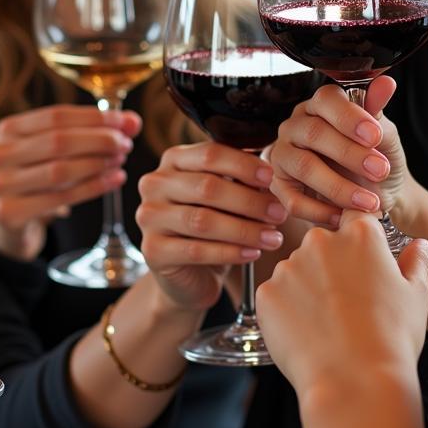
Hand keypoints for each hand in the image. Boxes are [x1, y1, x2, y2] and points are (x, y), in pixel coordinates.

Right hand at [0, 105, 141, 259]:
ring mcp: (0, 184)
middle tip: (126, 144)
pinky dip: (93, 188)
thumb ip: (93, 131)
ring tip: (120, 161)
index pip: (57, 115)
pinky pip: (60, 198)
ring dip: (98, 164)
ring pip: (60, 171)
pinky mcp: (9, 213)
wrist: (10, 220)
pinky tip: (115, 181)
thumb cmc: (40, 175)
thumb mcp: (59, 150)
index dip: (95, 117)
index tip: (126, 122)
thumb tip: (133, 121)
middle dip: (99, 140)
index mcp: (9, 128)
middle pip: (58, 141)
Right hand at [138, 142, 286, 310]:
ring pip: (202, 220)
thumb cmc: (213, 225)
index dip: (244, 165)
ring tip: (273, 238)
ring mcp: (149, 217)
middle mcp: (155, 184)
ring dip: (244, 229)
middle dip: (249, 201)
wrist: (191, 274)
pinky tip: (253, 253)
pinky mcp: (152, 250)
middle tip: (279, 213)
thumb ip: (241, 181)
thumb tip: (269, 176)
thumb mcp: (227, 197)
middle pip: (207, 187)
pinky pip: (196, 250)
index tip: (271, 178)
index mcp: (173, 160)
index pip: (210, 154)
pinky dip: (230, 252)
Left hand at [257, 210, 427, 399]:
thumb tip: (420, 245)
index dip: (360, 240)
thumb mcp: (416, 296)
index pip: (355, 218)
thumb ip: (416, 263)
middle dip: (332, 268)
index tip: (363, 262)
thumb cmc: (391, 339)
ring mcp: (289, 266)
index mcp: (360, 234)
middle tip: (348, 305)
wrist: (354, 382)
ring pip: (297, 271)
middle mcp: (320, 241)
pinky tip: (307, 335)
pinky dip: (287, 312)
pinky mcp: (266, 293)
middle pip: (323, 246)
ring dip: (308, 290)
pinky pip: (277, 296)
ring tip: (328, 326)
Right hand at [269, 78, 411, 225]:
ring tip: (369, 202)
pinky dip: (321, 211)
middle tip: (381, 171)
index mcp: (321, 105)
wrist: (376, 197)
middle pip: (314, 133)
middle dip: (350, 154)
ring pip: (303, 166)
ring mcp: (284, 155)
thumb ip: (378, 112)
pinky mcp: (279, 186)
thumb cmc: (377, 160)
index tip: (376, 136)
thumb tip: (386, 83)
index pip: (327, 100)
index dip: (350, 117)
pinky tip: (344, 216)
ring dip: (339, 187)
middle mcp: (296, 125)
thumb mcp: (384, 137)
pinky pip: (292, 199)